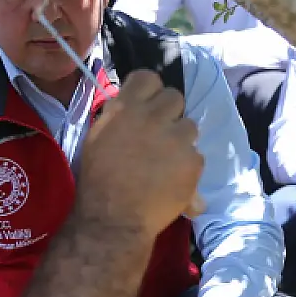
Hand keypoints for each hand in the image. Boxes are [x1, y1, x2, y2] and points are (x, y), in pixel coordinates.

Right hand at [75, 69, 202, 235]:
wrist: (114, 219)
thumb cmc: (98, 181)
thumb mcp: (99, 138)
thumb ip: (120, 117)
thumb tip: (138, 109)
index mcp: (126, 108)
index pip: (149, 78)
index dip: (150, 91)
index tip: (148, 106)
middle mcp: (153, 116)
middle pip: (174, 97)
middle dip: (169, 114)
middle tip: (159, 135)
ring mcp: (176, 138)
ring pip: (190, 125)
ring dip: (181, 140)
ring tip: (167, 161)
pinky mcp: (193, 161)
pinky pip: (197, 155)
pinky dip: (188, 168)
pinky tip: (174, 182)